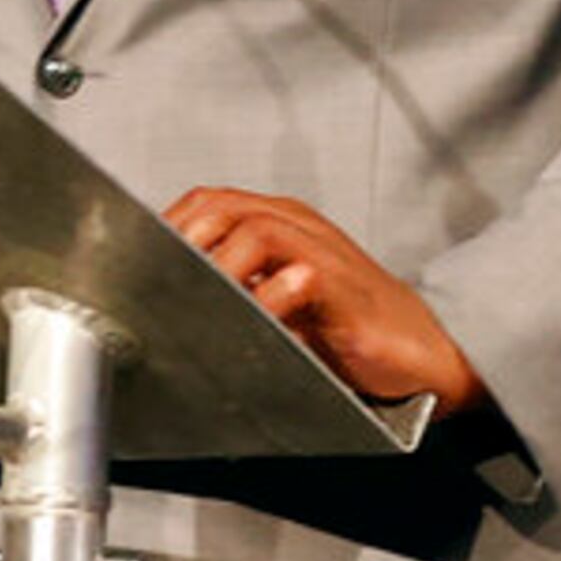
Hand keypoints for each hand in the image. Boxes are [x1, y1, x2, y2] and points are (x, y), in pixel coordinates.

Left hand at [164, 186, 492, 417]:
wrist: (424, 354)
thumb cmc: (348, 331)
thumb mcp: (278, 304)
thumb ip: (235, 291)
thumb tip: (166, 302)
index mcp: (277, 223)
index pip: (204, 205)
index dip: (165, 230)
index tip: (137, 267)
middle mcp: (296, 227)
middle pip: (218, 208)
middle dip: (181, 245)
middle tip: (160, 288)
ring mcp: (321, 251)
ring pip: (252, 231)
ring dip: (216, 268)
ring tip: (198, 305)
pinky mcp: (343, 287)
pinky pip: (297, 275)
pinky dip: (267, 296)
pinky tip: (254, 321)